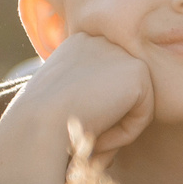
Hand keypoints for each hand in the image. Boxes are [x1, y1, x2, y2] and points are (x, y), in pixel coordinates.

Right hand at [0, 33, 152, 183]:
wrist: (38, 125)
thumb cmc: (40, 123)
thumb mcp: (57, 102)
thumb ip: (84, 97)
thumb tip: (112, 114)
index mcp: (78, 45)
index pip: (103, 84)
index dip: (93, 113)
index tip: (74, 130)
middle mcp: (100, 41)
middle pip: (120, 92)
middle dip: (108, 121)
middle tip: (85, 142)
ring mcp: (120, 52)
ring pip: (134, 104)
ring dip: (115, 131)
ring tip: (88, 141)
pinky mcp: (138, 71)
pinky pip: (144, 114)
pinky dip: (125, 135)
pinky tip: (99, 137)